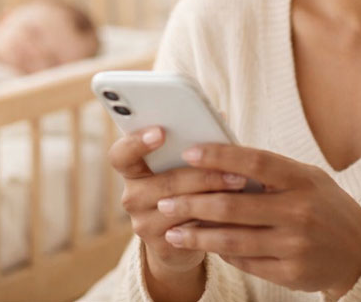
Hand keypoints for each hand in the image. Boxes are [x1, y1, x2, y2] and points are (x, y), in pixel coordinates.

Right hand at [108, 127, 251, 281]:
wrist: (182, 236)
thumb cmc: (188, 186)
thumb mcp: (184, 164)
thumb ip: (193, 142)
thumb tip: (218, 116)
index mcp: (132, 169)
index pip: (121, 154)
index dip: (136, 143)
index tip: (161, 132)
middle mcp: (131, 196)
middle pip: (164, 183)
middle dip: (203, 175)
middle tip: (234, 170)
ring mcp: (143, 223)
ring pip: (179, 206)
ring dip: (213, 195)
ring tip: (239, 185)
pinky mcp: (160, 245)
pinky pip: (189, 231)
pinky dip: (213, 218)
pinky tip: (233, 211)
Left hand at [156, 143, 360, 297]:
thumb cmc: (325, 205)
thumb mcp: (307, 178)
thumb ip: (270, 171)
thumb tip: (219, 159)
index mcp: (302, 179)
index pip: (254, 163)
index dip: (219, 157)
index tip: (189, 153)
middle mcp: (299, 212)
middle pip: (233, 205)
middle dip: (192, 202)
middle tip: (164, 200)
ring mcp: (294, 245)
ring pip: (232, 239)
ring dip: (197, 234)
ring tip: (172, 229)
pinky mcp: (290, 273)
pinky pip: (245, 261)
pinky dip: (220, 252)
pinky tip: (203, 244)